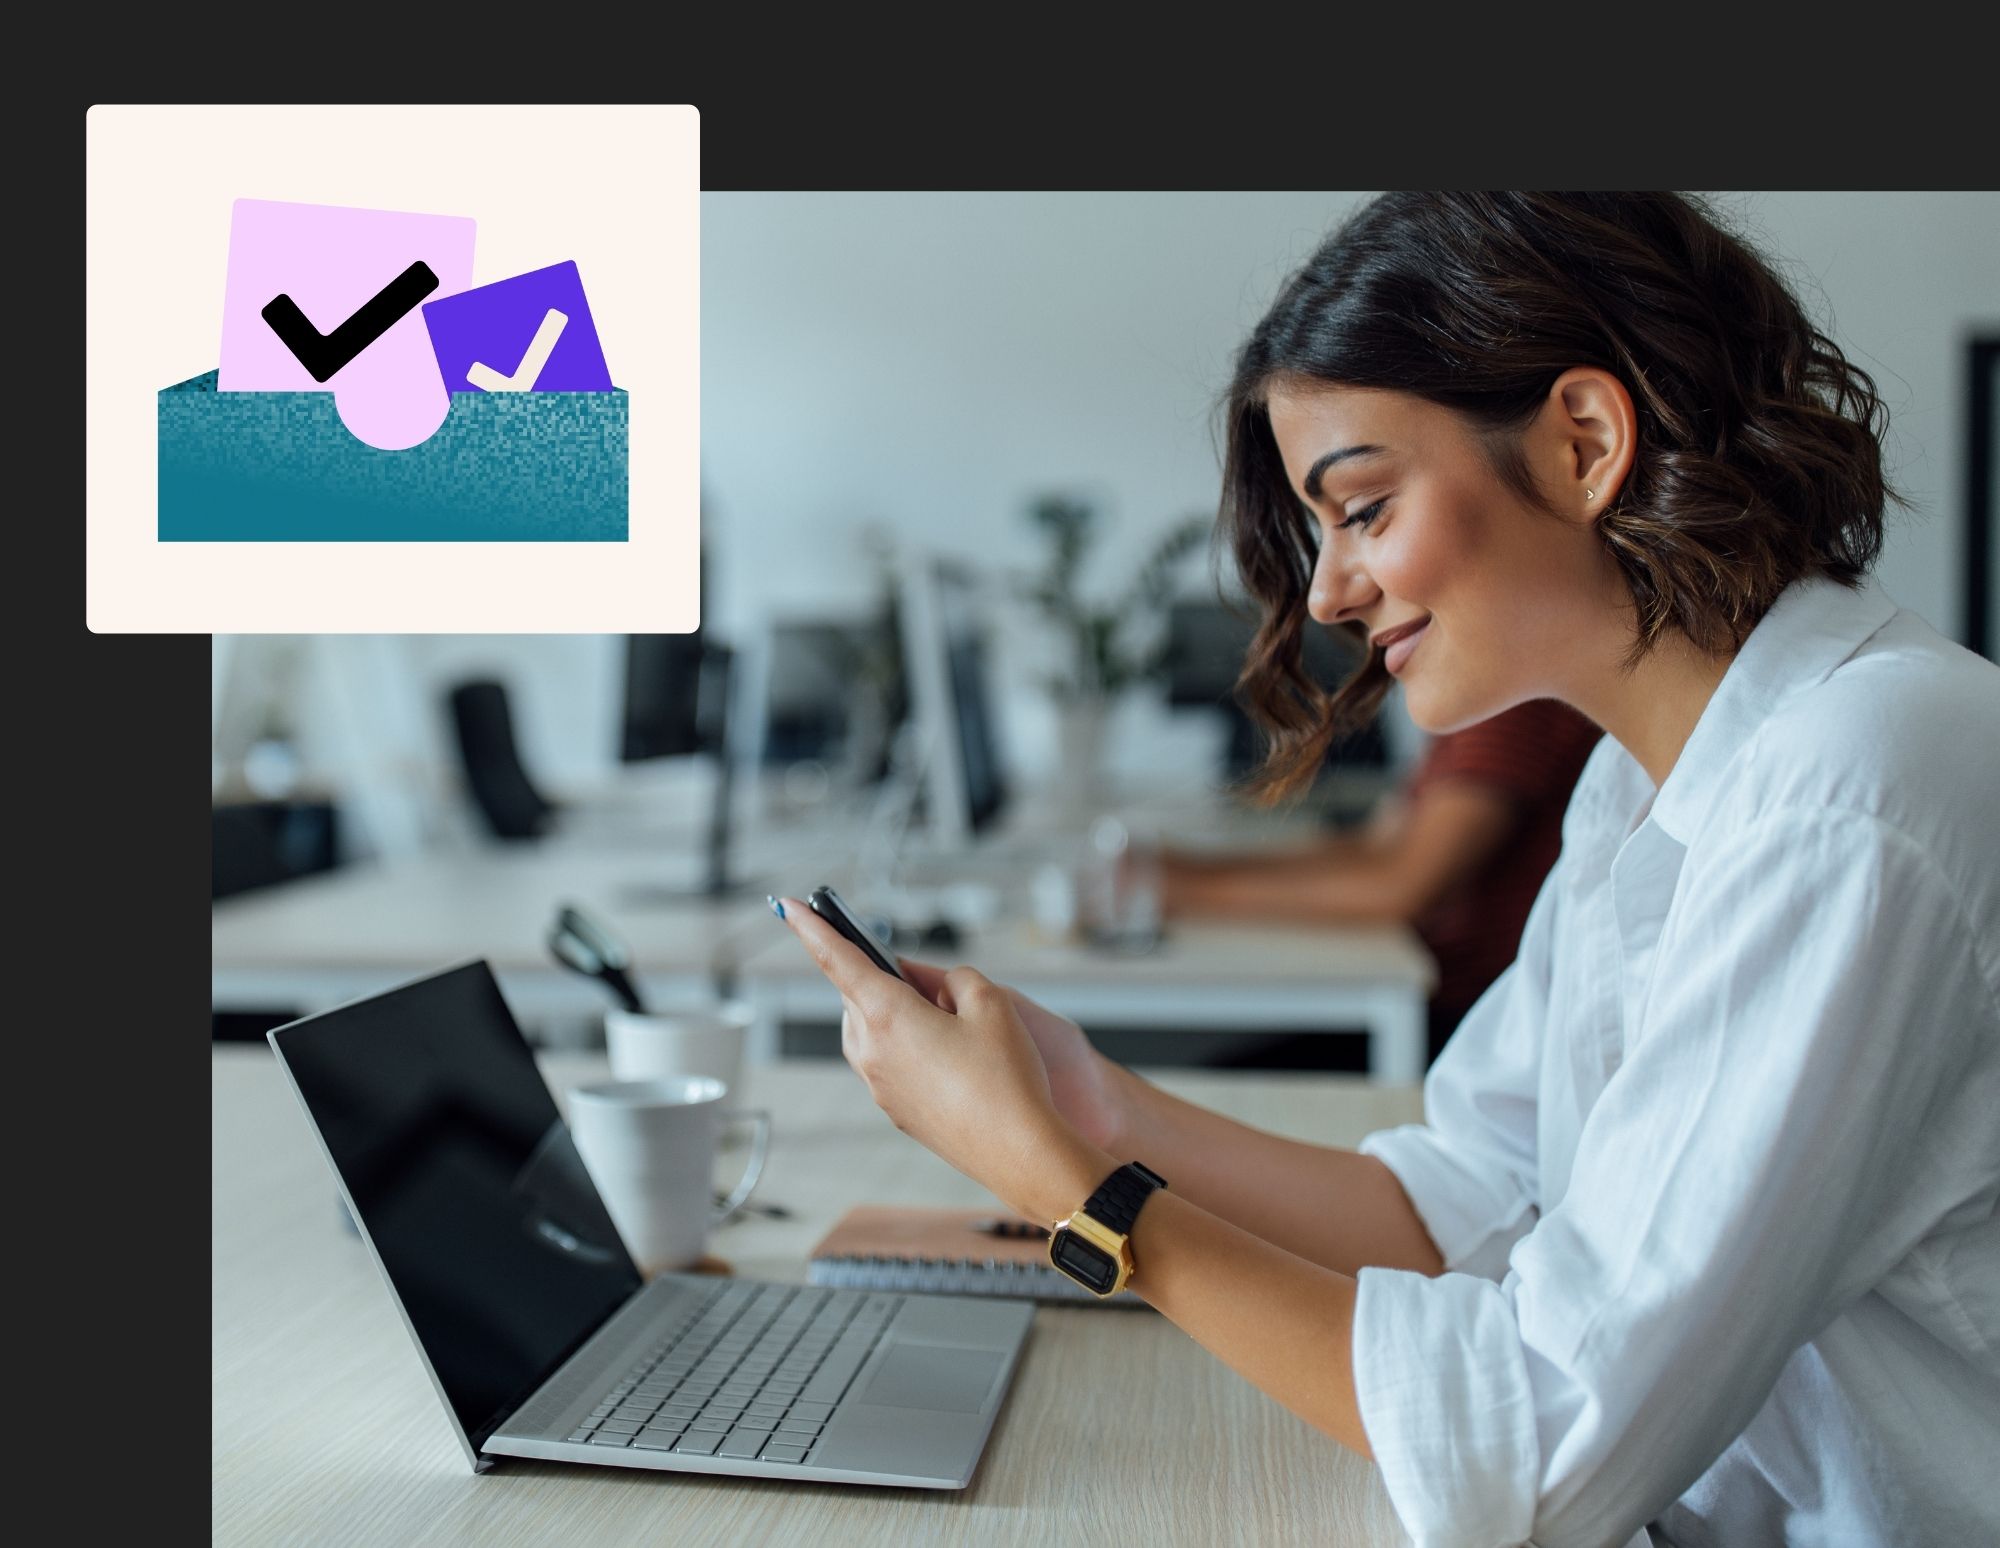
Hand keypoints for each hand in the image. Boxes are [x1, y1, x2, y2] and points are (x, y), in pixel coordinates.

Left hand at [775, 898, 1104, 1217]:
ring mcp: (879, 1085)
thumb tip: (937, 989)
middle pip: (858, 994)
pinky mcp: (895, 1109)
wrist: (1019, 1152)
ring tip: (948, 1020)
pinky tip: (951, 1056)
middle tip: (929, 979)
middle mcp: (871, 1051)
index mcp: (887, 1015)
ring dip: (894, 1013)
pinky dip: (906, 1046)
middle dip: (882, 977)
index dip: (812, 928)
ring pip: (872, 1029)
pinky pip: (888, 1061)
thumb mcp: (992, 1003)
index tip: (788, 907)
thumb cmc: (1006, 1077)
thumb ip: (955, 979)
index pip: (837, 959)